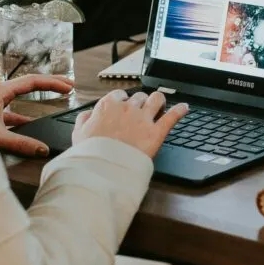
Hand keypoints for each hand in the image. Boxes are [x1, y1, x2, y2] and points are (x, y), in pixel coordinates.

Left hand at [0, 74, 73, 156]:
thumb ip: (20, 143)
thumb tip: (43, 149)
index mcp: (0, 90)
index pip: (33, 81)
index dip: (53, 83)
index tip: (68, 87)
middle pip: (29, 83)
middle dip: (51, 82)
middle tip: (69, 84)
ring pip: (21, 93)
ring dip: (39, 95)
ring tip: (54, 97)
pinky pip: (11, 107)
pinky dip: (24, 112)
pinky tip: (29, 122)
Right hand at [72, 89, 188, 156]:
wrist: (102, 169)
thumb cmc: (90, 153)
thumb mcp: (78, 134)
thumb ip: (83, 120)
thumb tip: (89, 114)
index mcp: (108, 106)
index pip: (120, 95)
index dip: (124, 101)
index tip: (125, 107)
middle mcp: (127, 108)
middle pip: (139, 97)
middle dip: (141, 103)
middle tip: (142, 111)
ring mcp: (143, 119)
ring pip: (157, 99)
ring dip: (159, 101)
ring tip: (161, 106)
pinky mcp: (156, 132)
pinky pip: (173, 116)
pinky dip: (180, 110)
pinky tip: (184, 108)